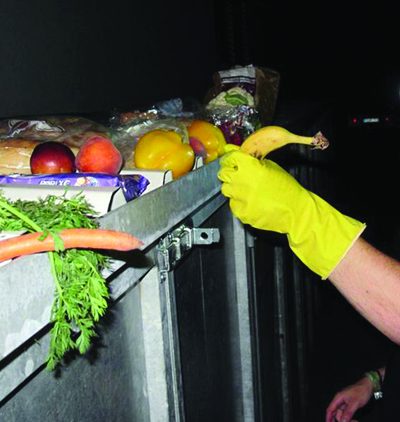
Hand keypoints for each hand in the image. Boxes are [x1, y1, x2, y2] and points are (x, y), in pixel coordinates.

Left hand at [218, 150, 364, 278]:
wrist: (296, 211)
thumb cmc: (287, 189)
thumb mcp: (272, 167)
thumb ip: (253, 161)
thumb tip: (238, 154)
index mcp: (251, 167)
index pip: (230, 158)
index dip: (230, 158)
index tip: (231, 159)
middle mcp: (242, 182)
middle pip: (223, 173)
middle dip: (229, 172)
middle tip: (238, 174)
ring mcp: (241, 199)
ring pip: (226, 189)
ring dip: (233, 187)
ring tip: (246, 189)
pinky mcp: (241, 212)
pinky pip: (233, 204)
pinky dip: (239, 202)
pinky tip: (250, 201)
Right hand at [325, 376, 373, 421]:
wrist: (367, 387)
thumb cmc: (361, 391)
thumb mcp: (355, 403)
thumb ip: (348, 412)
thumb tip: (342, 421)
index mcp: (338, 398)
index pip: (330, 409)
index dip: (328, 417)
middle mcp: (339, 400)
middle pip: (335, 413)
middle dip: (340, 420)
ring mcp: (344, 402)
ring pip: (341, 414)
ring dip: (346, 419)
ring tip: (355, 421)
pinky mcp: (348, 405)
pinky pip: (346, 413)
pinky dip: (348, 418)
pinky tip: (353, 420)